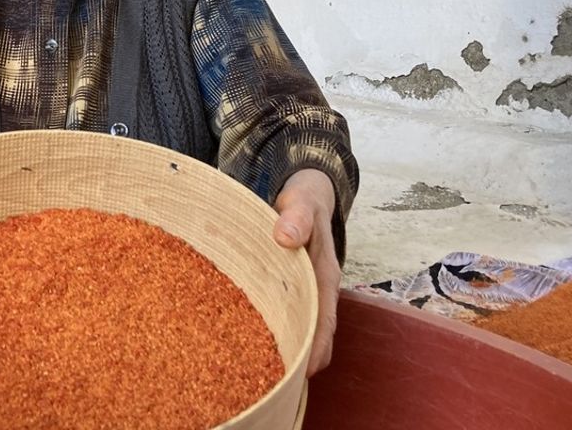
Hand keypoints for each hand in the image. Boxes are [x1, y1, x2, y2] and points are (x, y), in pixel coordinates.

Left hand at [273, 168, 340, 376]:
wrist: (305, 191)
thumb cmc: (305, 199)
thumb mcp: (302, 202)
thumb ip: (297, 218)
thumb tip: (286, 237)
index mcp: (325, 275)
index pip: (324, 320)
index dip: (315, 347)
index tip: (302, 371)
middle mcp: (316, 288)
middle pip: (311, 331)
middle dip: (296, 356)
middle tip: (271, 379)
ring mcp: (302, 288)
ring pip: (296, 324)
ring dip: (283, 343)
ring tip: (255, 367)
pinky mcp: (285, 285)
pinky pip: (281, 311)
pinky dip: (271, 326)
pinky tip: (246, 336)